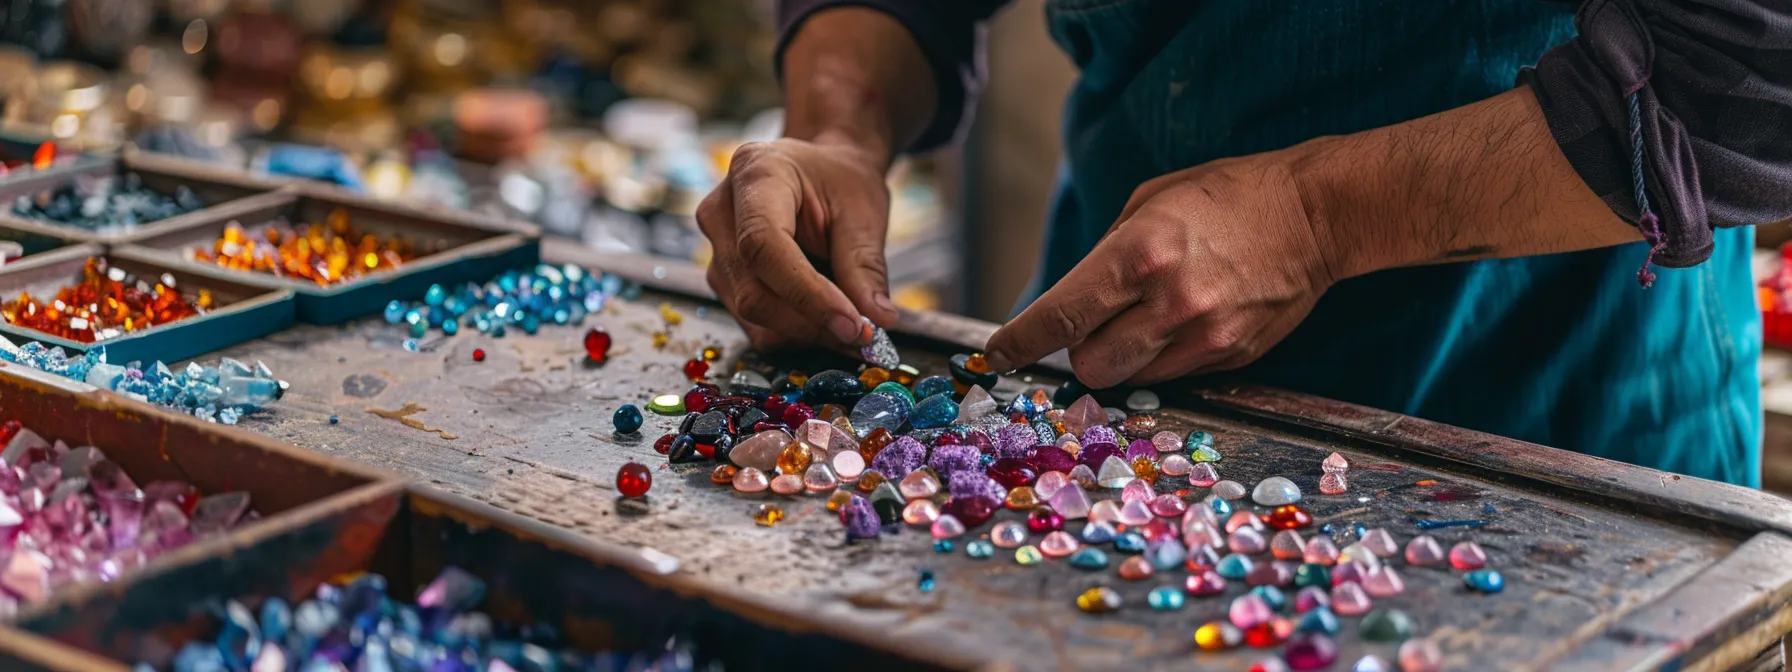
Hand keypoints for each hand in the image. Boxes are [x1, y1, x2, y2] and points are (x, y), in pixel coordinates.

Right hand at [696, 138, 899, 348]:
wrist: (820, 172)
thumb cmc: (840, 182)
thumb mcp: (863, 212)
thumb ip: (865, 265)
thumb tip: (878, 319)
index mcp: (756, 174)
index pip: (763, 245)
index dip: (806, 293)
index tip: (851, 323)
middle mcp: (722, 212)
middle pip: (752, 291)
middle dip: (810, 323)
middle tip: (863, 336)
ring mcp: (716, 249)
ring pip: (751, 314)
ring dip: (805, 332)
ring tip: (851, 325)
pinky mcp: (723, 279)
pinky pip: (752, 322)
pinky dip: (794, 332)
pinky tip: (826, 321)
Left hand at [984, 154, 1337, 387]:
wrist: (1316, 214)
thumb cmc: (1228, 196)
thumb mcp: (1152, 201)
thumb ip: (1107, 254)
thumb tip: (1070, 303)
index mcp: (1141, 254)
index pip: (1063, 315)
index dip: (1021, 341)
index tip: (997, 354)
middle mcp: (1171, 302)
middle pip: (1091, 365)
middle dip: (1080, 352)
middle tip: (1094, 325)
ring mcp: (1205, 336)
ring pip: (1131, 379)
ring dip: (1122, 358)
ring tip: (1146, 318)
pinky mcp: (1232, 357)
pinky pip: (1174, 377)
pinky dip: (1163, 359)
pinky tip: (1185, 321)